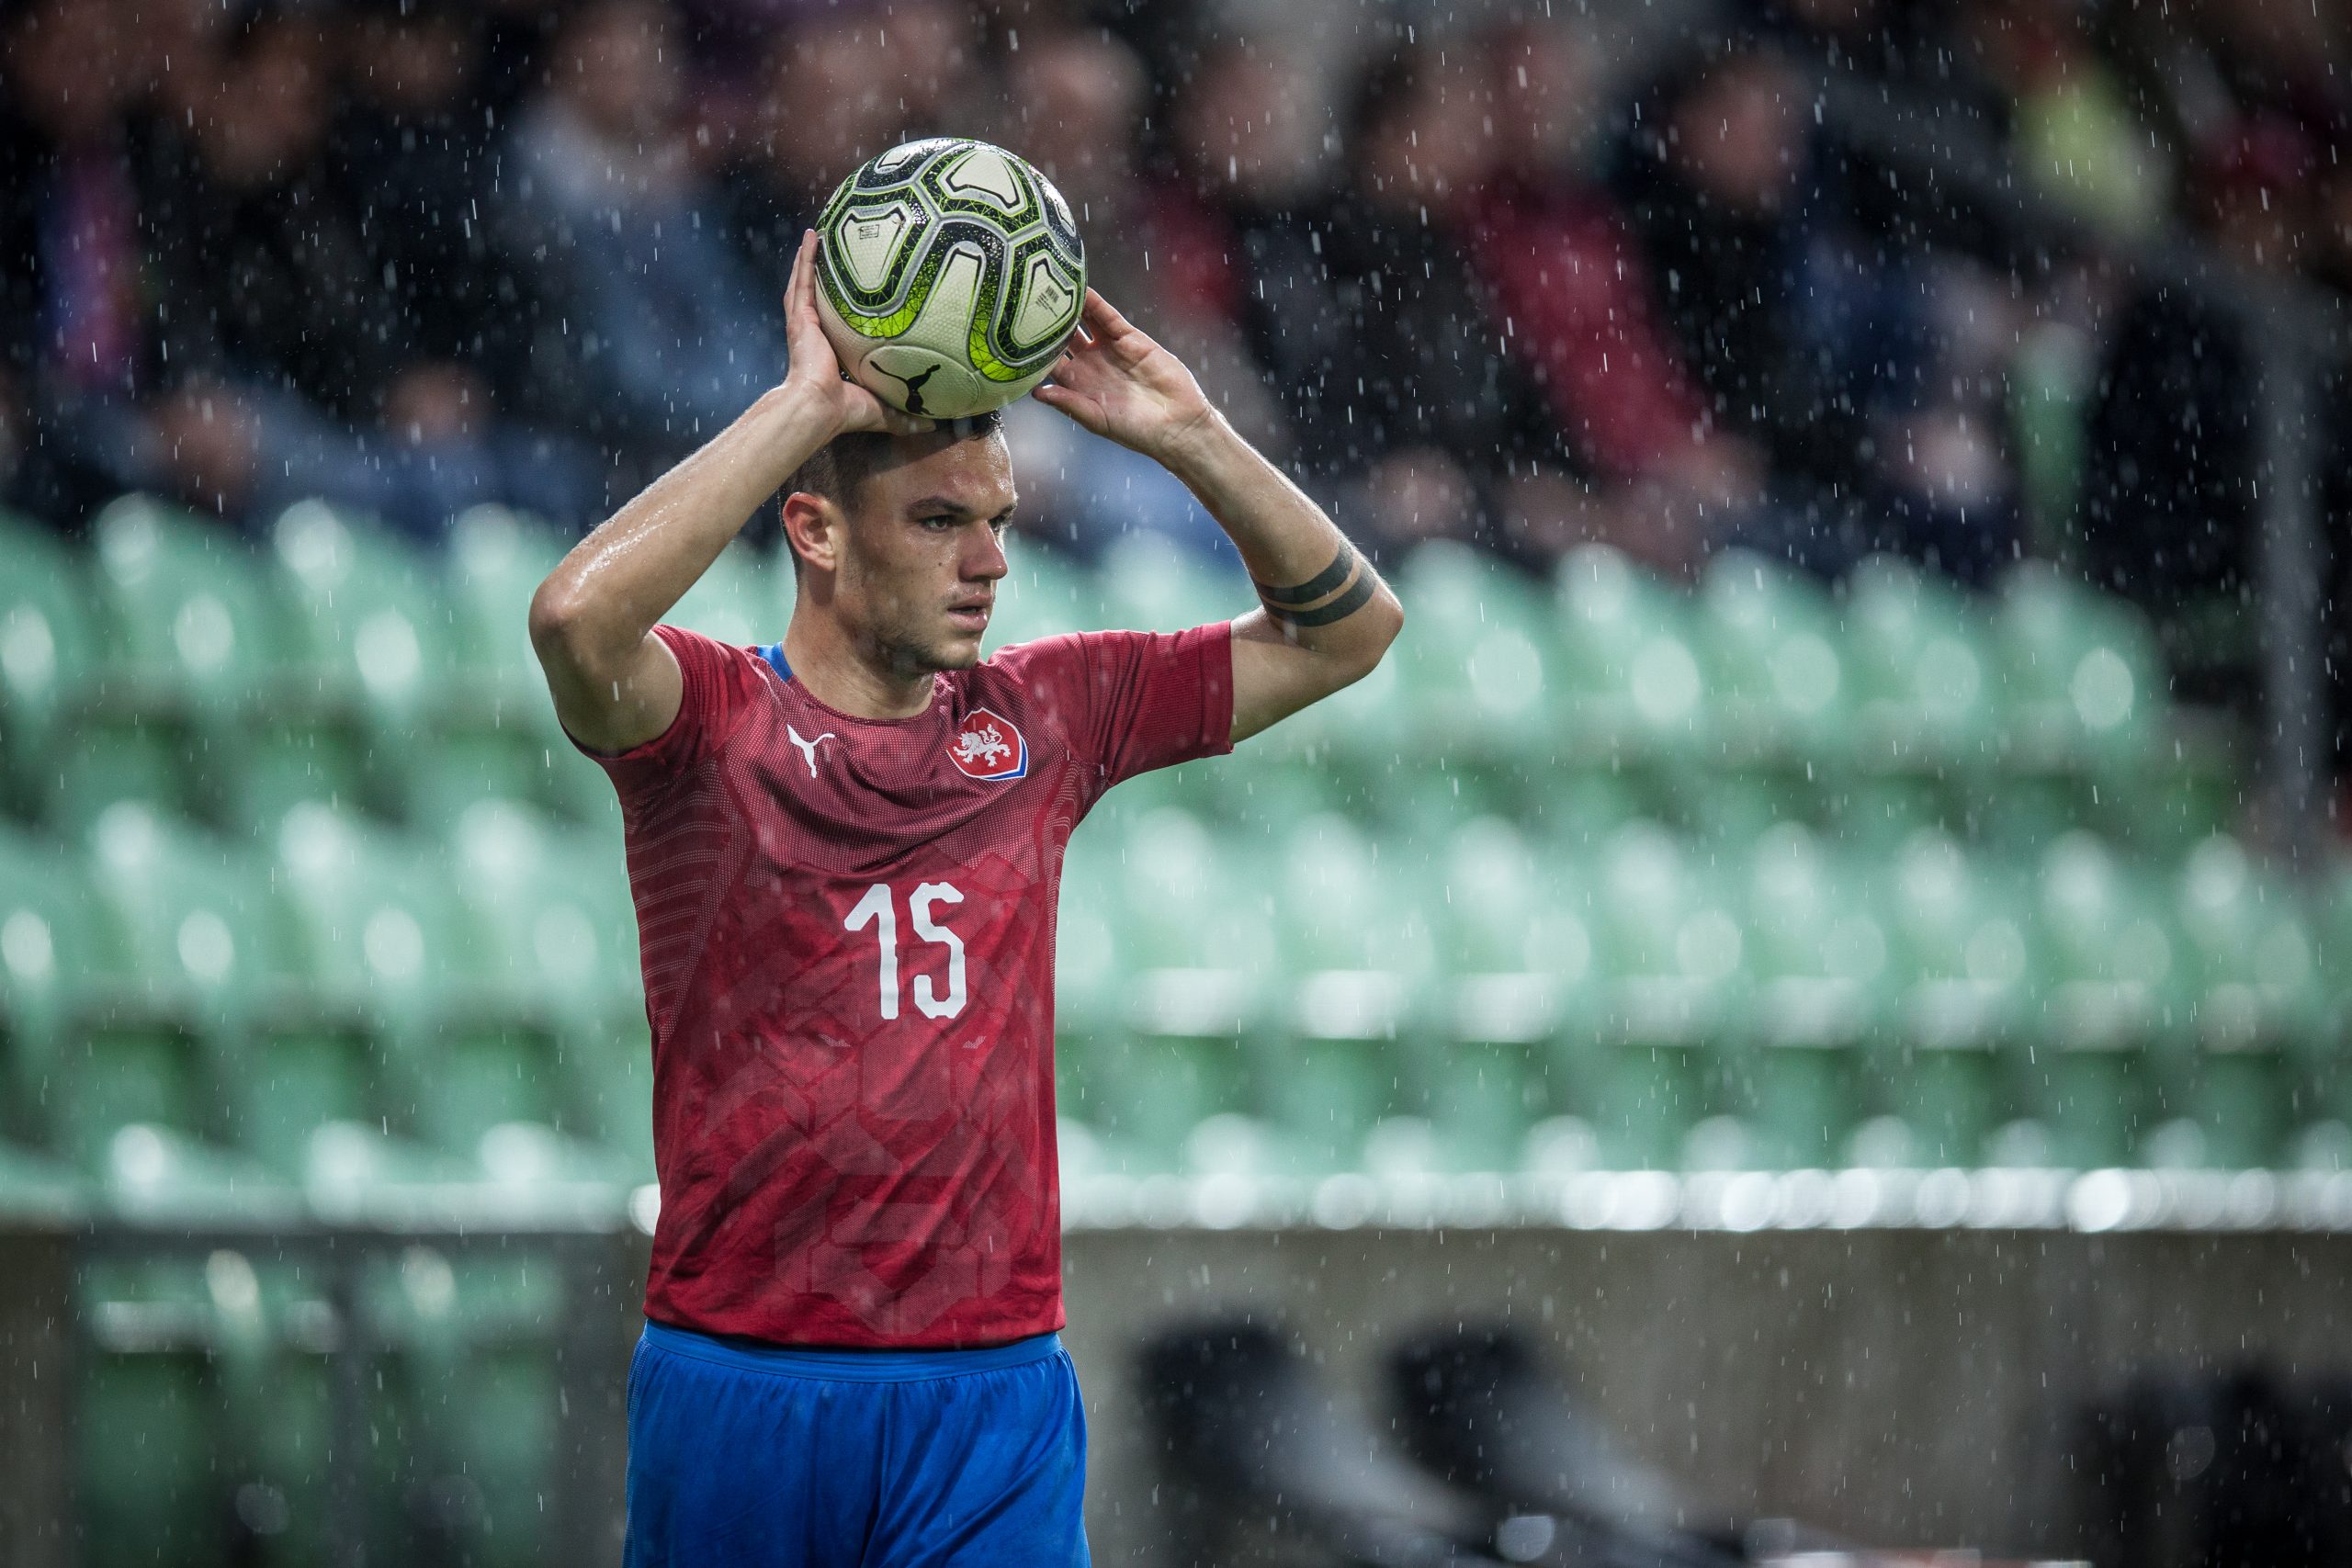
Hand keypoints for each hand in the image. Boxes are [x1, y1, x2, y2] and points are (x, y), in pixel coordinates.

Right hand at [782, 230, 934, 438]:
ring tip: (819, 236)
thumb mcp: (885, 410)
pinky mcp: (800, 317)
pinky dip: (806, 257)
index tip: (857, 295)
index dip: (843, 310)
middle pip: (820, 298)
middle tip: (834, 253)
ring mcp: (805, 324)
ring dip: (811, 260)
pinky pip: (804, 280)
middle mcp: (816, 336)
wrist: (820, 407)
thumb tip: (934, 424)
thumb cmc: (848, 411)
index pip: (839, 325)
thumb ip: (907, 414)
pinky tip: (813, 235)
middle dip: (824, 277)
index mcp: (832, 353)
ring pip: (807, 284)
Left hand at [1032, 290, 1216, 463]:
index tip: (1011, 336)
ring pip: (1082, 322)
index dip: (1031, 350)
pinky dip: (1094, 303)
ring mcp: (1108, 349)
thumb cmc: (1135, 431)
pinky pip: (1107, 316)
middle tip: (1023, 304)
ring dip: (1067, 308)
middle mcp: (1089, 363)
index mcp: (1077, 384)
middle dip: (1045, 323)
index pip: (1048, 362)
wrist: (1176, 423)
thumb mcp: (1096, 419)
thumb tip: (1036, 393)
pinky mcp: (1129, 338)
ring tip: (1048, 289)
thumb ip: (1067, 403)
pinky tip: (1080, 289)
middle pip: (1061, 337)